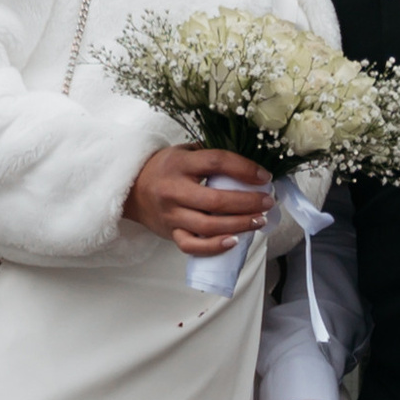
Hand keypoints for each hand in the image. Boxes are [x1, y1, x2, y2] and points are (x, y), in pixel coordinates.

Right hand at [126, 146, 272, 255]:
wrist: (132, 190)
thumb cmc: (165, 169)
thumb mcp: (184, 152)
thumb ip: (210, 155)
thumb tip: (249, 164)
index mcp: (179, 163)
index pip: (216, 162)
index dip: (244, 169)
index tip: (264, 177)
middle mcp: (173, 190)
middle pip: (216, 200)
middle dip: (248, 202)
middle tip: (267, 202)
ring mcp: (171, 214)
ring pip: (208, 225)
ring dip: (239, 225)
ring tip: (259, 221)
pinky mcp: (170, 233)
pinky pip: (192, 245)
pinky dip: (214, 246)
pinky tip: (233, 242)